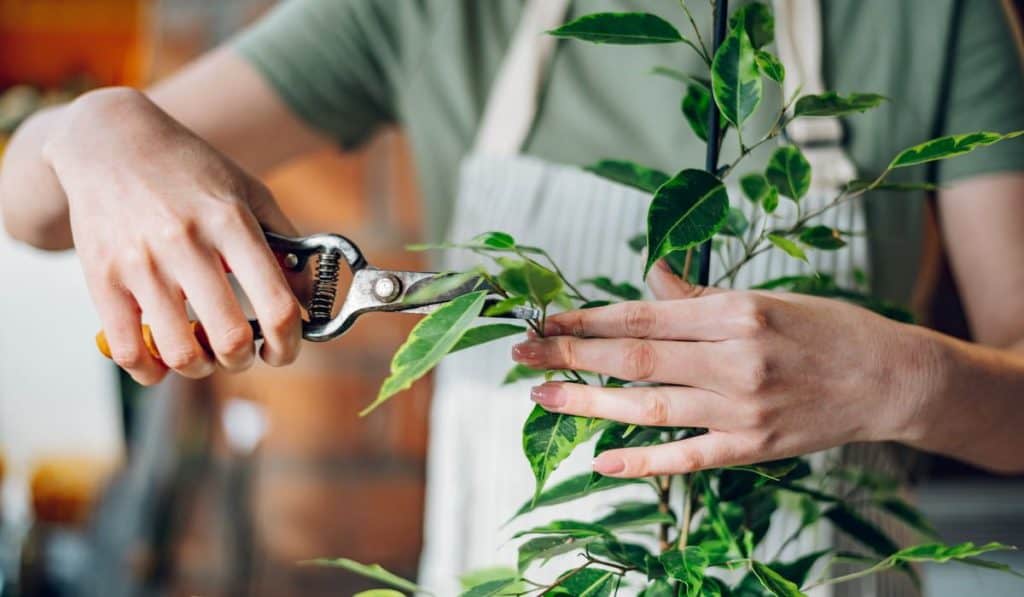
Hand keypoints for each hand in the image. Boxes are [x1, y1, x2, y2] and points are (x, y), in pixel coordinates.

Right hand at [44, 88, 303, 384]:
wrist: (108, 141)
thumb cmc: (188, 170)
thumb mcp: (248, 192)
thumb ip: (285, 243)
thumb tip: (309, 299)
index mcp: (230, 222)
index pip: (276, 303)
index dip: (289, 342)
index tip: (283, 349)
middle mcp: (185, 242)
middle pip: (230, 337)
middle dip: (244, 359)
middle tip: (241, 352)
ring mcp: (140, 262)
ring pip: (180, 351)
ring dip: (201, 368)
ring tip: (203, 354)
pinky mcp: (101, 277)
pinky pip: (128, 350)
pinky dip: (150, 371)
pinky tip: (163, 362)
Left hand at [511, 261, 942, 477]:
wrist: (889, 379)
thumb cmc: (825, 328)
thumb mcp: (764, 297)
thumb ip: (699, 297)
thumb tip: (647, 282)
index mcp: (735, 314)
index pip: (642, 317)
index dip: (587, 318)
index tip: (545, 319)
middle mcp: (734, 361)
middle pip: (633, 359)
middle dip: (570, 353)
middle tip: (521, 352)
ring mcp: (741, 411)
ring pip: (647, 407)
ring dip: (588, 402)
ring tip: (541, 396)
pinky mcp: (751, 448)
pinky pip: (685, 458)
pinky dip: (641, 461)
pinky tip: (600, 460)